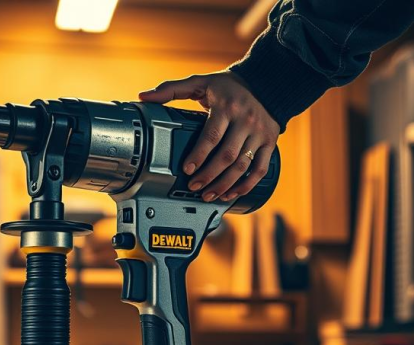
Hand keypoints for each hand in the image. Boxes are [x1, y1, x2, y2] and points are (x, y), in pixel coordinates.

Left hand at [139, 71, 278, 202]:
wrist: (265, 83)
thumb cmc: (229, 86)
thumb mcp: (201, 82)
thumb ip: (172, 89)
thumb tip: (144, 96)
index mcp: (227, 107)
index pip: (212, 136)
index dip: (199, 155)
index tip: (187, 169)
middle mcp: (246, 121)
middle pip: (227, 156)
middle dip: (209, 175)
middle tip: (194, 186)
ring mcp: (260, 134)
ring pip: (243, 166)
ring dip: (225, 185)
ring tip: (209, 195)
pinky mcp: (270, 143)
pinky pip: (260, 169)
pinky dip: (246, 185)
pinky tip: (231, 193)